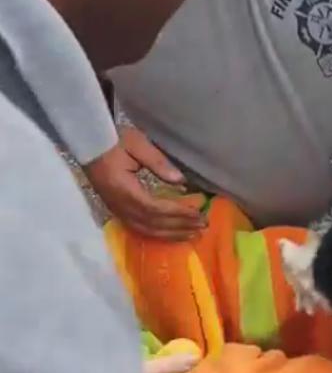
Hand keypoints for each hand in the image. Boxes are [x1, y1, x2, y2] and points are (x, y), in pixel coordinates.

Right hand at [84, 126, 205, 240]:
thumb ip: (158, 162)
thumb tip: (180, 181)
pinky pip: (139, 227)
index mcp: (123, 189)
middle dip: (179, 226)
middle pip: (152, 223)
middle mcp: (118, 204)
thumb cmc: (113, 140)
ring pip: (146, 229)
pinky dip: (158, 232)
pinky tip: (172, 233)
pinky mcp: (116, 209)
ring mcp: (116, 209)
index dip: (178, 213)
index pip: (154, 207)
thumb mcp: (137, 143)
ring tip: (192, 233)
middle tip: (203, 225)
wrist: (88, 142)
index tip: (198, 213)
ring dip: (171, 233)